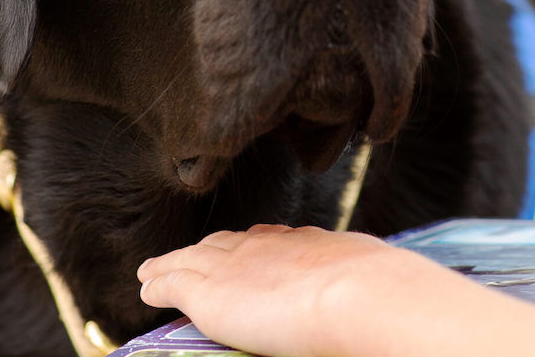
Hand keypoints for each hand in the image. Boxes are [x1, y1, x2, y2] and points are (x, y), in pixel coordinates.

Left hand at [138, 224, 406, 356]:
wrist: (356, 296)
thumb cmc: (376, 293)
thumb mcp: (369, 275)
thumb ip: (360, 279)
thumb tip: (386, 290)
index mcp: (303, 243)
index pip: (267, 240)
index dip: (249, 245)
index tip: (244, 249)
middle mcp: (265, 245)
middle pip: (224, 242)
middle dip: (207, 249)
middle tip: (193, 256)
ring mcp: (234, 264)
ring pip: (190, 258)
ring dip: (173, 263)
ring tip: (154, 271)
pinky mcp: (208, 290)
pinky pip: (171, 282)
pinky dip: (158, 281)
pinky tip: (148, 285)